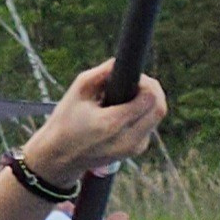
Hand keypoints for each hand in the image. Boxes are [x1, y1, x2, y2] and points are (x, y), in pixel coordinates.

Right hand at [24, 60, 167, 184]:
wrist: (60, 157)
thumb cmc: (66, 121)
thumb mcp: (77, 91)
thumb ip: (101, 73)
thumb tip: (122, 62)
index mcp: (111, 124)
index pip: (148, 98)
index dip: (145, 82)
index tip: (132, 77)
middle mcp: (128, 139)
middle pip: (159, 108)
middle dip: (153, 89)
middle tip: (136, 82)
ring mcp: (134, 148)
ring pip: (158, 116)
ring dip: (149, 101)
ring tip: (128, 95)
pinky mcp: (136, 150)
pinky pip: (150, 125)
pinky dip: (144, 113)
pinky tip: (126, 110)